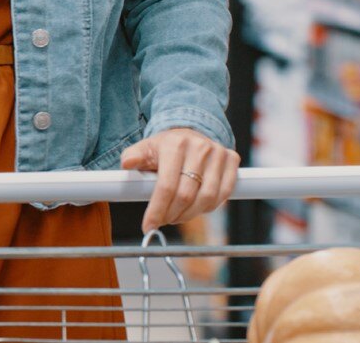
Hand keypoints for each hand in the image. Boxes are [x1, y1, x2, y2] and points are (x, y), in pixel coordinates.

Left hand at [120, 128, 238, 233]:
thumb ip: (133, 157)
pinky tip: (196, 207)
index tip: (149, 226)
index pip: (167, 186)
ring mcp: (218, 153)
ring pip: (207, 198)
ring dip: (190, 215)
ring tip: (177, 215)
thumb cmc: (165, 147)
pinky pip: (224, 194)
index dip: (157, 210)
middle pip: (187, 195)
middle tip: (163, 220)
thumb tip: (127, 163)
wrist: (190, 133)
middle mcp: (199, 147)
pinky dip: (209, 207)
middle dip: (172, 215)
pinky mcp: (232, 159)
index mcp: (174, 145)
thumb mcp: (145, 149)